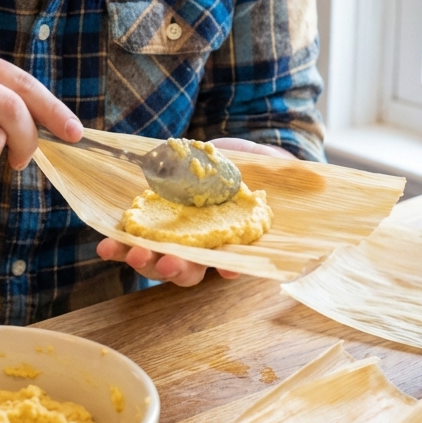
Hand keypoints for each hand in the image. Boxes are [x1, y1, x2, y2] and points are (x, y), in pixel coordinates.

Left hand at [94, 135, 294, 284]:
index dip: (228, 267)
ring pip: (159, 259)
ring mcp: (177, 236)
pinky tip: (107, 247)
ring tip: (130, 256)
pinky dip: (121, 244)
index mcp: (234, 237)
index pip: (232, 260)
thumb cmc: (260, 166)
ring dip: (144, 261)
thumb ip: (288, 176)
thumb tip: (313, 180)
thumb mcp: (278, 167)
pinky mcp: (153, 220)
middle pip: (190, 268)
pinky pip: (135, 238)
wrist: (225, 152)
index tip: (226, 270)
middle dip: (177, 268)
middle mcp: (204, 245)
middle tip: (168, 264)